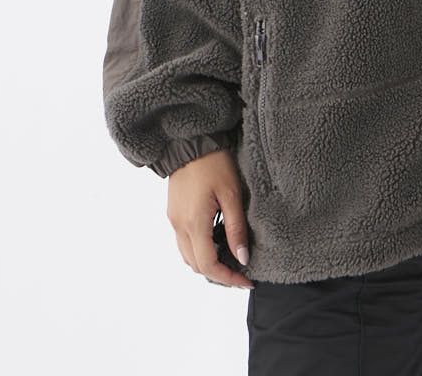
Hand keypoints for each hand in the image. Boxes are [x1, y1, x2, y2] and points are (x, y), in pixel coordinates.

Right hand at [167, 149, 254, 289]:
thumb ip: (236, 228)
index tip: (247, 281)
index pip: (209, 265)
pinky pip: (184, 242)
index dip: (228, 278)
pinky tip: (217, 240)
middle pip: (196, 266)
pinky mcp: (174, 213)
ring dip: (208, 262)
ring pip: (188, 256)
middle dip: (219, 274)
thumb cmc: (214, 163)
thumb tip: (243, 258)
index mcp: (194, 223)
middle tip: (242, 272)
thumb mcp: (231, 194)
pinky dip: (200, 249)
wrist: (190, 141)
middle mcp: (179, 226)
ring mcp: (174, 220)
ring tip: (231, 257)